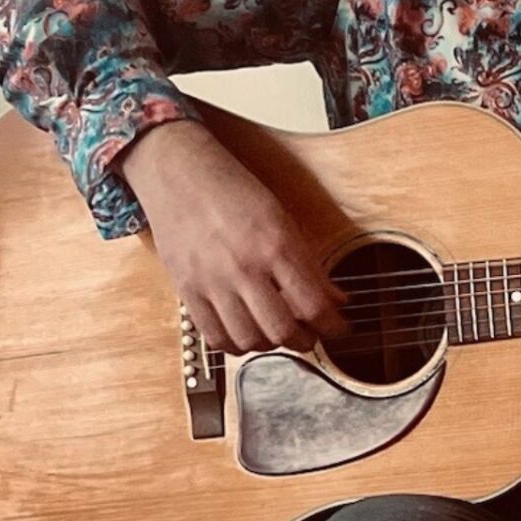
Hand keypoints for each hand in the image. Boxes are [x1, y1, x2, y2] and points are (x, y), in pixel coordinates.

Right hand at [118, 120, 348, 355]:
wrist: (180, 175)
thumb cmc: (234, 190)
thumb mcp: (283, 218)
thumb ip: (309, 263)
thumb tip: (336, 298)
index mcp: (276, 245)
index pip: (313, 304)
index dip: (333, 326)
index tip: (340, 329)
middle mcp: (244, 267)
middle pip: (282, 330)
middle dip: (306, 341)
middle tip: (313, 336)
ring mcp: (212, 282)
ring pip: (249, 339)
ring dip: (271, 345)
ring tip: (280, 334)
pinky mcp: (187, 291)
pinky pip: (214, 337)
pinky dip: (236, 345)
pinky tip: (247, 335)